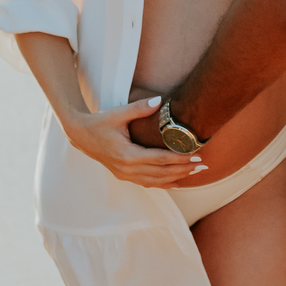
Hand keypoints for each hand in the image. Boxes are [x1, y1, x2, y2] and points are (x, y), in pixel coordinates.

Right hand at [62, 95, 204, 187]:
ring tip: (196, 174)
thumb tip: (159, 101)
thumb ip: (139, 108)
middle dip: (184, 170)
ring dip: (177, 178)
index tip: (197, 156)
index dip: (180, 159)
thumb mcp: (118, 113)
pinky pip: (148, 183)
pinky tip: (178, 182)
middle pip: (161, 173)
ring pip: (156, 181)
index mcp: (127, 154)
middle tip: (204, 166)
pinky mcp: (124, 176)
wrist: (81, 135)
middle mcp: (126, 169)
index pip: (160, 159)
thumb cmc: (100, 122)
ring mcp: (125, 175)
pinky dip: (164, 184)